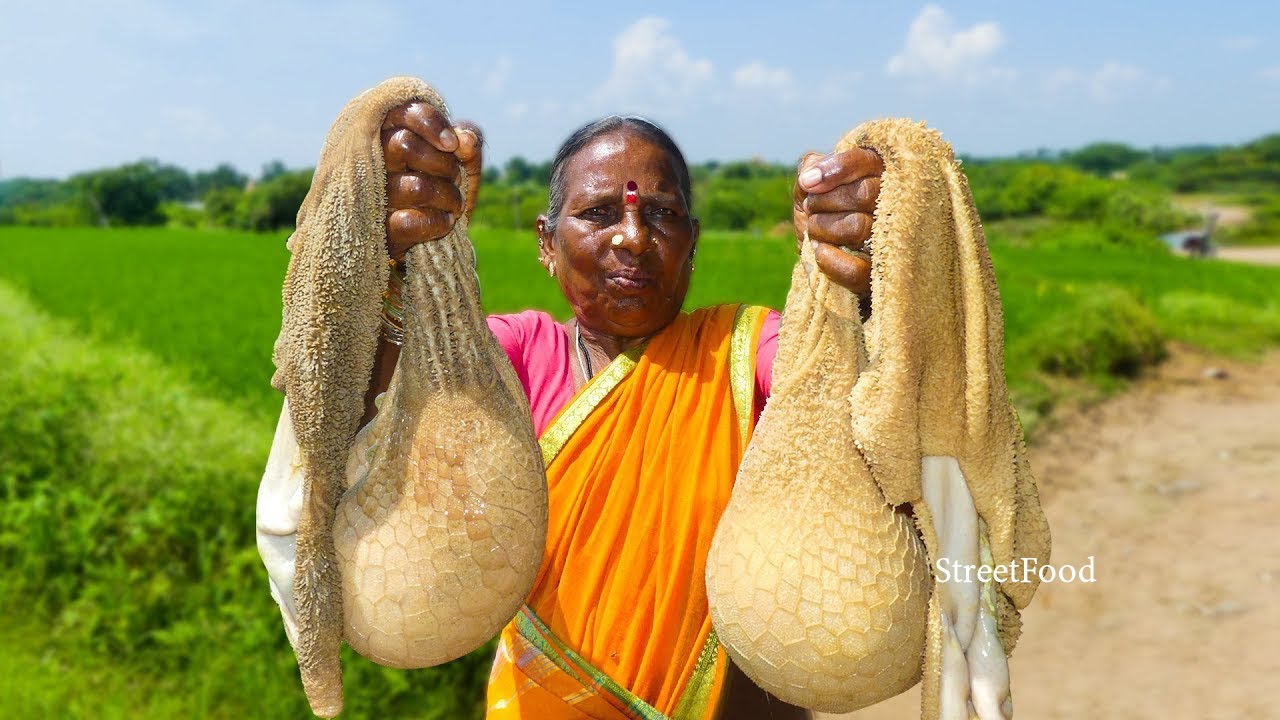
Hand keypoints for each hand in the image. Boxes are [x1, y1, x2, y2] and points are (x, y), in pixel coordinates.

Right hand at [381, 102, 482, 259]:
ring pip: (415, 186)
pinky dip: (438, 222)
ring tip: (455, 203)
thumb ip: (469, 143)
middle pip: (403, 144)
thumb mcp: (464, 163)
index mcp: (393, 134)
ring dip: (448, 195)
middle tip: (455, 177)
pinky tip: (446, 222)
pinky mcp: (379, 230)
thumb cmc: (445, 189)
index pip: (402, 111)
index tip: (452, 144)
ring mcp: (373, 196)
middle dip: (443, 163)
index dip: (431, 123)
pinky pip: (408, 222)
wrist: (436, 239)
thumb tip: (466, 140)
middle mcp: (375, 161)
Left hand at [792, 148, 882, 296]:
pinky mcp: (883, 274)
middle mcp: (897, 201)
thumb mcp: (810, 187)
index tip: (808, 183)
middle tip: (811, 209)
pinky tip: (819, 251)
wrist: (819, 256)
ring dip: (822, 229)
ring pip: (859, 227)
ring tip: (816, 231)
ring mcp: (895, 239)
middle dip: (823, 202)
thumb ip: (811, 168)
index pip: (866, 161)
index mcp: (880, 172)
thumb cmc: (820, 213)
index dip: (837, 169)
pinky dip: (829, 260)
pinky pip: (857, 269)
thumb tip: (811, 174)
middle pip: (863, 194)